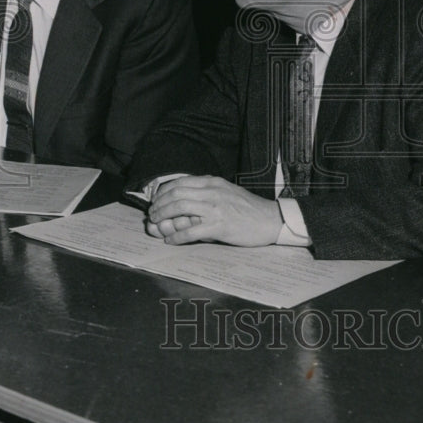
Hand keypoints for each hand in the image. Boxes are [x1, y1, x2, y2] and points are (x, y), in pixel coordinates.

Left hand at [146, 175, 281, 246]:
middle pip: (175, 193)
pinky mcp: (219, 226)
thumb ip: (207, 191)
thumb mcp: (226, 190)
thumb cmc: (248, 207)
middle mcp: (212, 191)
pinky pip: (190, 231)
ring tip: (156, 225)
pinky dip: (176, 237)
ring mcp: (215, 208)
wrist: (270, 219)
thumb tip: (185, 198)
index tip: (156, 201)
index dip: (163, 192)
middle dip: (159, 204)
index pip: (179, 182)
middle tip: (152, 214)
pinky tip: (171, 241)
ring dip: (163, 217)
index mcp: (213, 182)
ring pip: (179, 208)